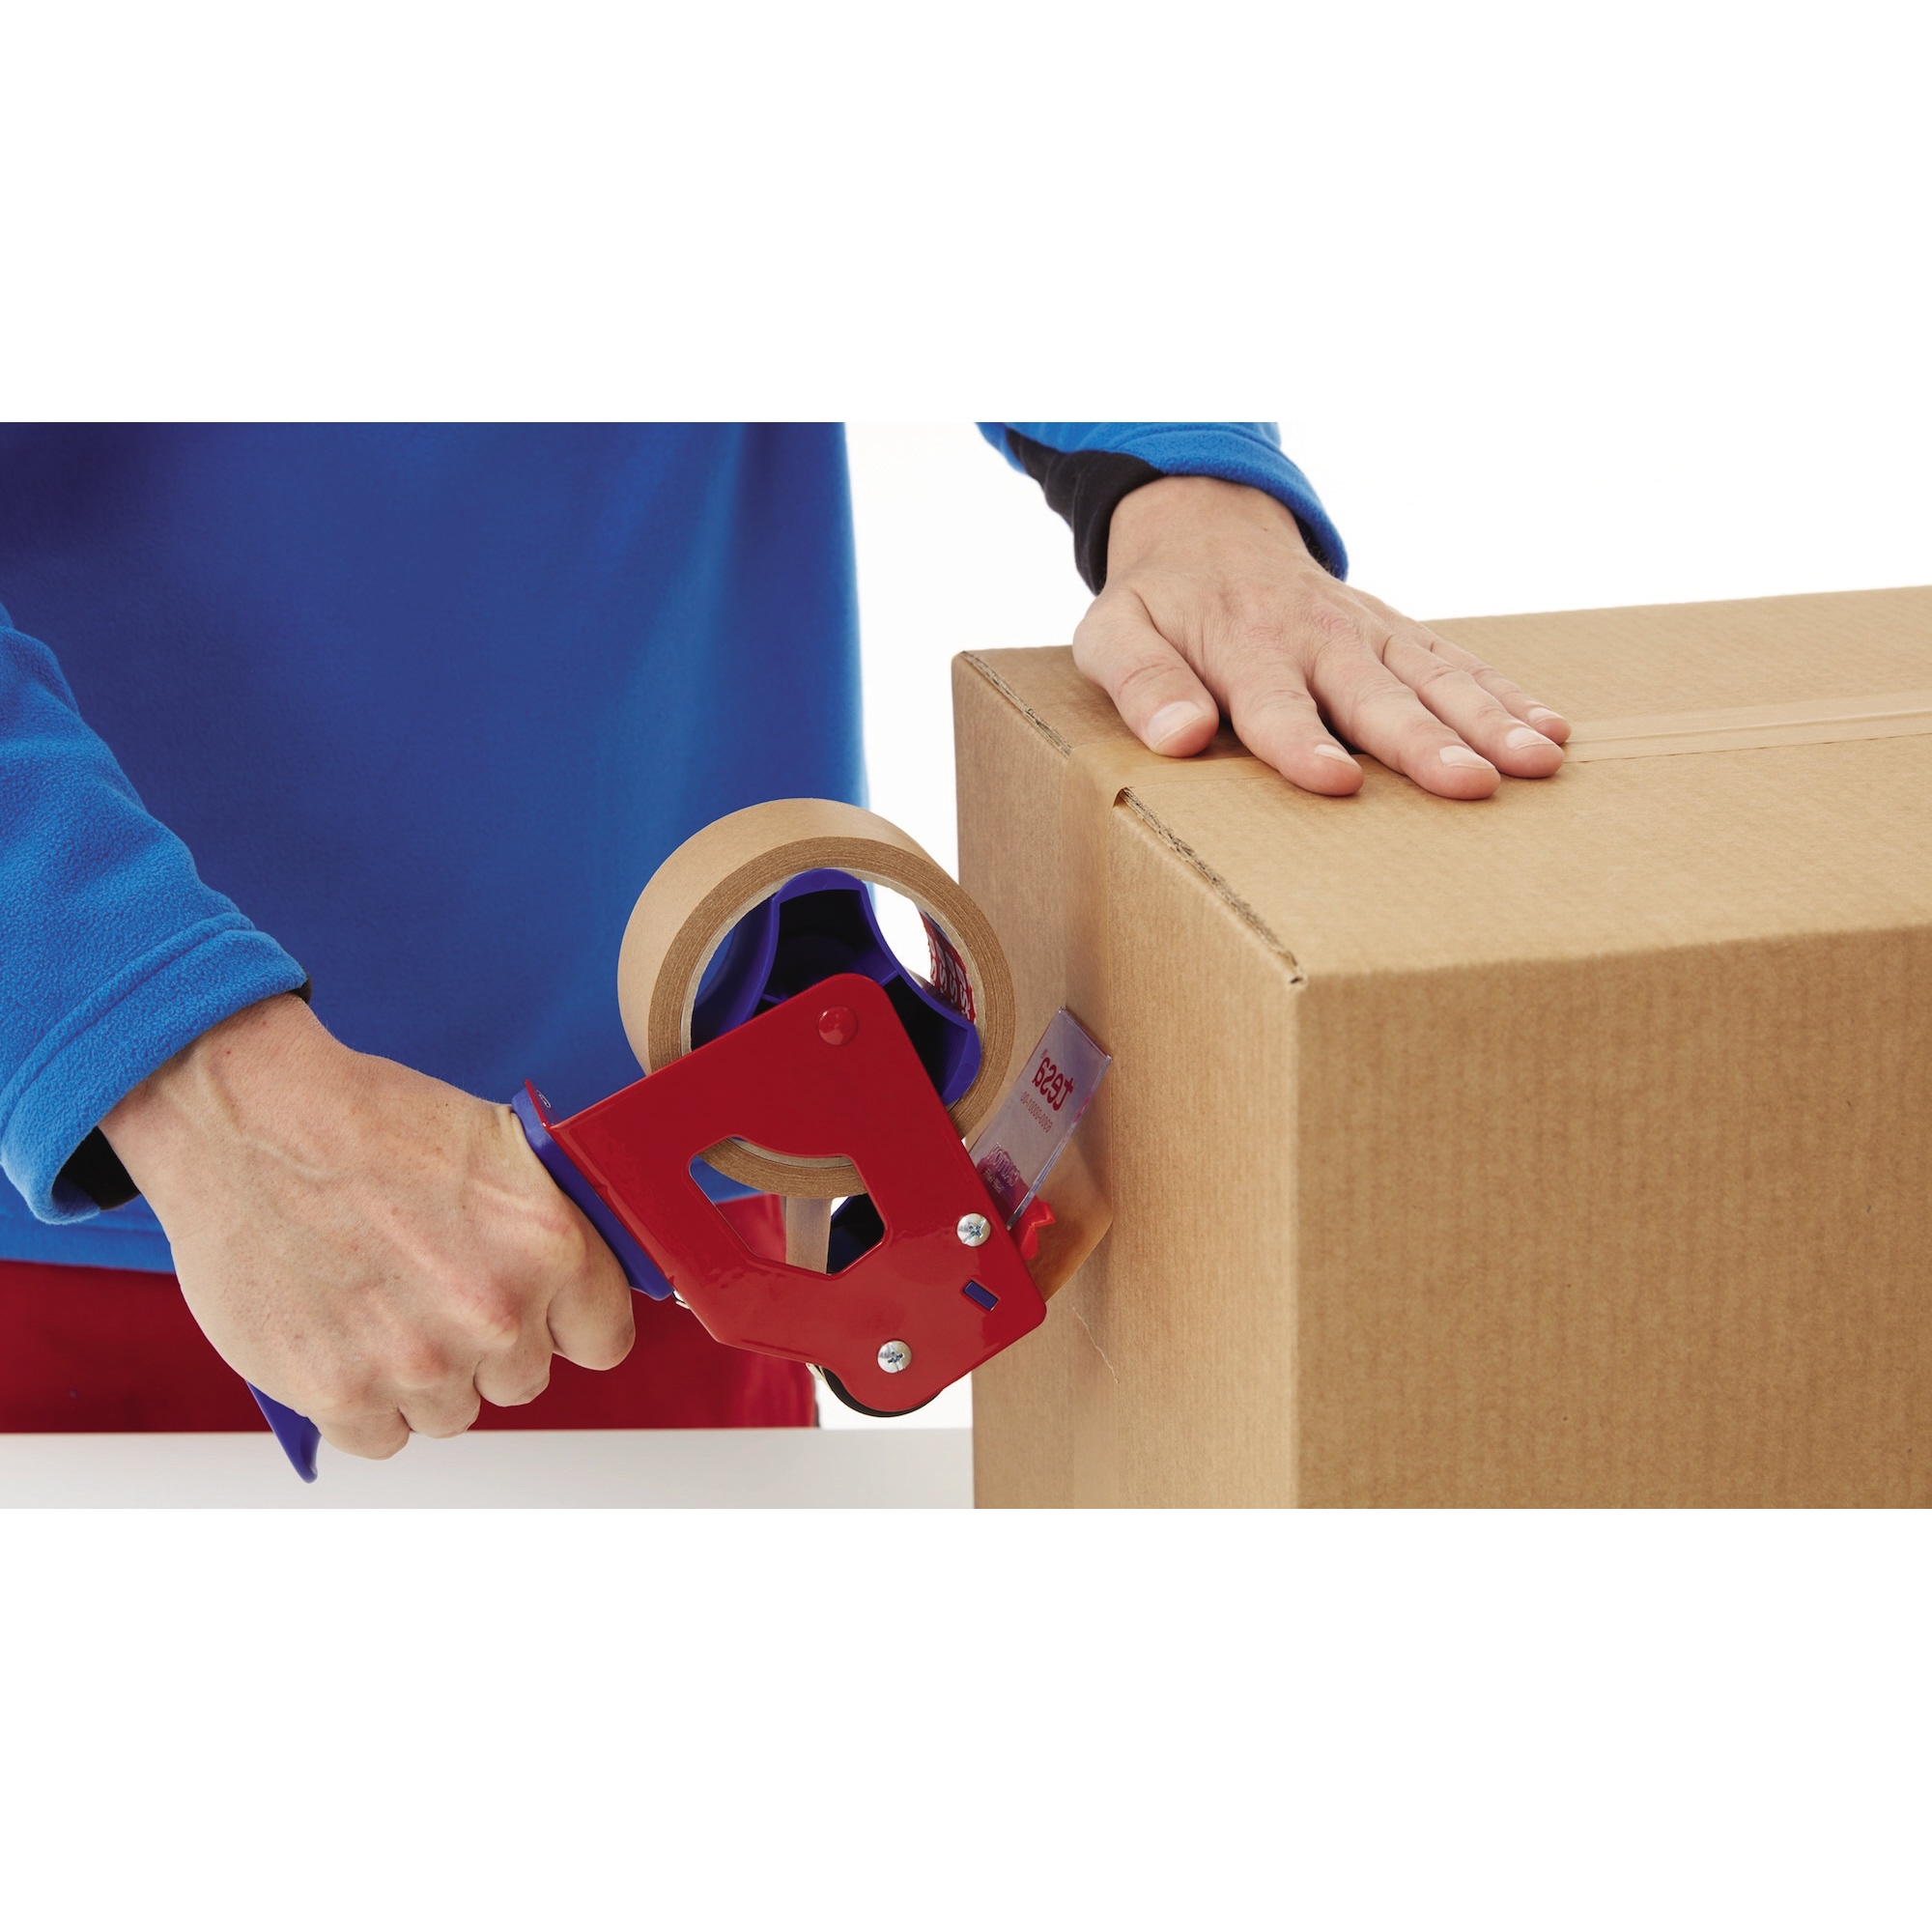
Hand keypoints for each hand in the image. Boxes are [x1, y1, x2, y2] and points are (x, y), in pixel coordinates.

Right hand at [102, 994, 633, 1458]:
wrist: (247, 1120)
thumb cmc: (363, 1119)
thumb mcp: (498, 1147)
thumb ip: (546, 1229)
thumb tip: (574, 1283)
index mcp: (547, 1245)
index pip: (602, 1339)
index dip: (568, 1325)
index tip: (543, 1316)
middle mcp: (493, 1312)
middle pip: (523, 1380)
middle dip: (489, 1347)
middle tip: (437, 1292)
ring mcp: (417, 1361)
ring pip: (451, 1414)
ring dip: (425, 1378)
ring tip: (383, 1307)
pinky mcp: (338, 1393)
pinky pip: (381, 1439)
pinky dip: (363, 1403)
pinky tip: (346, 1340)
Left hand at [1075, 475, 1571, 799]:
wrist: (1205, 533)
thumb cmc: (1157, 607)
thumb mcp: (1116, 637)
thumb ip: (1142, 685)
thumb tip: (1178, 737)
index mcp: (1244, 648)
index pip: (1276, 704)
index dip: (1303, 744)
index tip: (1336, 781)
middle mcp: (1317, 638)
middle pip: (1375, 697)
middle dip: (1425, 740)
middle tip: (1471, 782)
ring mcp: (1367, 634)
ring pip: (1434, 678)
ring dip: (1488, 720)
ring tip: (1537, 761)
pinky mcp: (1399, 634)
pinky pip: (1459, 663)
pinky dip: (1507, 694)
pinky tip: (1552, 731)